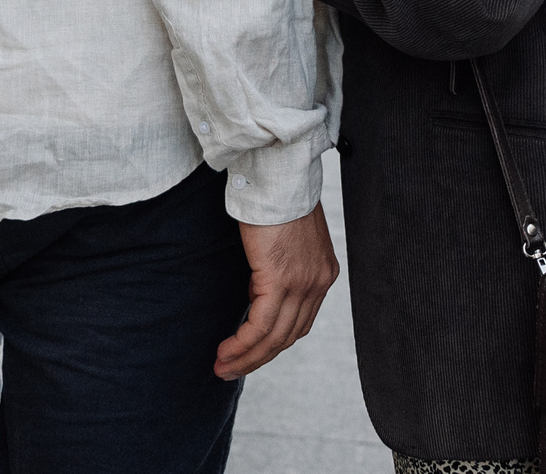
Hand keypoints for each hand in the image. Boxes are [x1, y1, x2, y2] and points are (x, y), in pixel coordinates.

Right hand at [215, 205, 337, 378]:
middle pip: (289, 336)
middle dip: (258, 358)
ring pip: (274, 337)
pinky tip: (226, 351)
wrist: (279, 174)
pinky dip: (242, 343)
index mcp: (323, 272)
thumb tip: (259, 288)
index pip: (300, 321)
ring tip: (222, 367)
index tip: (250, 350)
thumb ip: (280, 265)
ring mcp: (302, 283)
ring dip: (246, 357)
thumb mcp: (287, 237)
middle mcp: (318, 282)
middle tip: (230, 369)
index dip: (273, 341)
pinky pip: (260, 325)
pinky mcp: (280, 279)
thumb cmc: (277, 196)